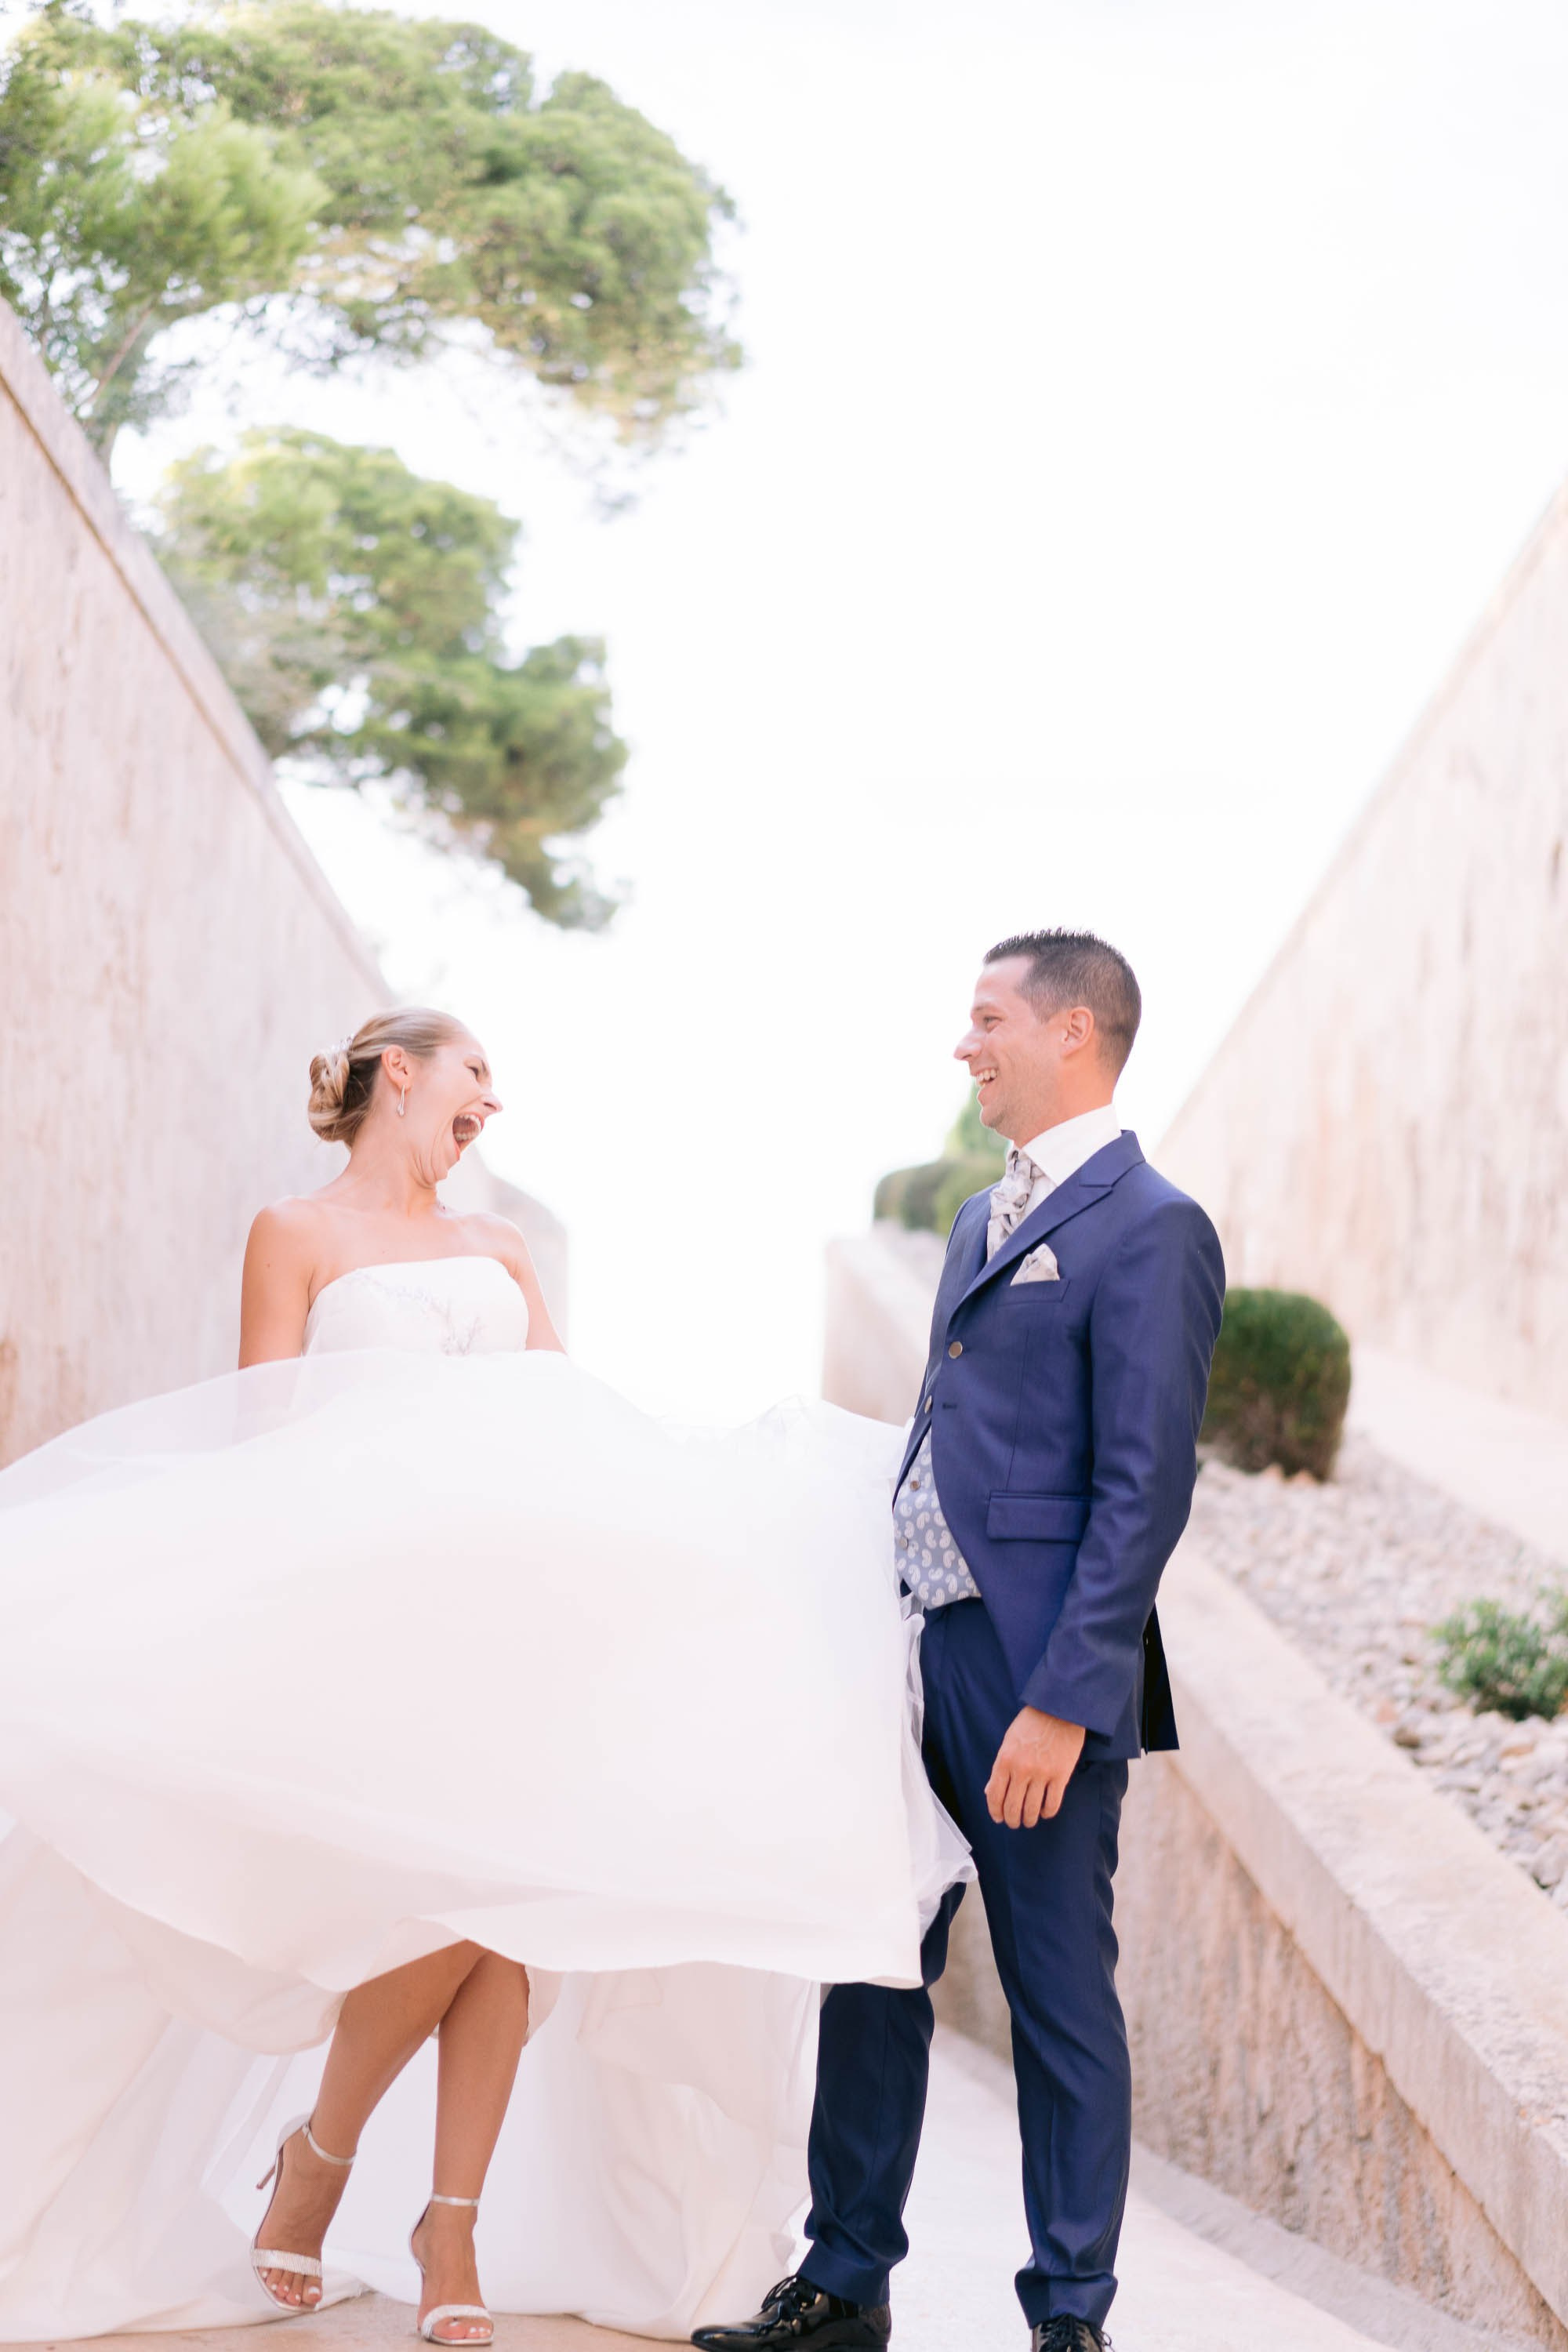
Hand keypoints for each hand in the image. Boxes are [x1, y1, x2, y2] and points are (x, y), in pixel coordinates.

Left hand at [985, 1707, 1085, 1827]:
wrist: (1058, 1708)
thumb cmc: (1031, 1723)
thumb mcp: (1009, 1742)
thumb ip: (1000, 1768)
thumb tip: (990, 1792)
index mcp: (1005, 1760)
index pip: (995, 1795)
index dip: (995, 1812)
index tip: (998, 1818)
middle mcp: (1022, 1769)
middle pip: (1012, 1806)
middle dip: (1011, 1819)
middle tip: (1014, 1822)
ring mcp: (1042, 1773)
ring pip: (1032, 1809)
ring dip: (1028, 1820)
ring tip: (1028, 1821)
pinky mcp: (1061, 1775)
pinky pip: (1052, 1803)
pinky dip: (1047, 1812)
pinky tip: (1044, 1811)